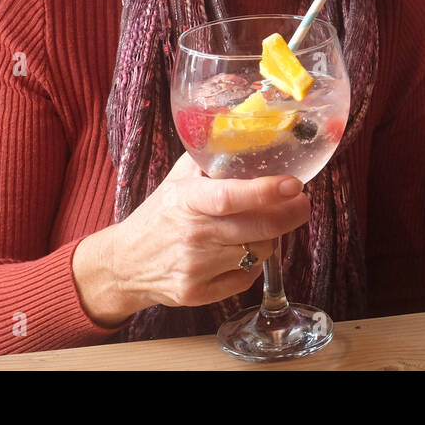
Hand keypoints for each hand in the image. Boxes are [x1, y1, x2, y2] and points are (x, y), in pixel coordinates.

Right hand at [81, 155, 311, 322]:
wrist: (123, 264)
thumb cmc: (160, 214)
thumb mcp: (178, 179)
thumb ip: (211, 157)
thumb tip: (250, 129)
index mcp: (186, 200)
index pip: (229, 197)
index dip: (266, 191)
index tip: (294, 184)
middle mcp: (191, 235)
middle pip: (257, 229)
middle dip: (290, 215)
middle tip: (301, 203)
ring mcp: (195, 268)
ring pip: (259, 253)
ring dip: (268, 238)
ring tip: (260, 226)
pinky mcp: (198, 294)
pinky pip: (247, 278)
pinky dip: (252, 265)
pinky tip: (240, 252)